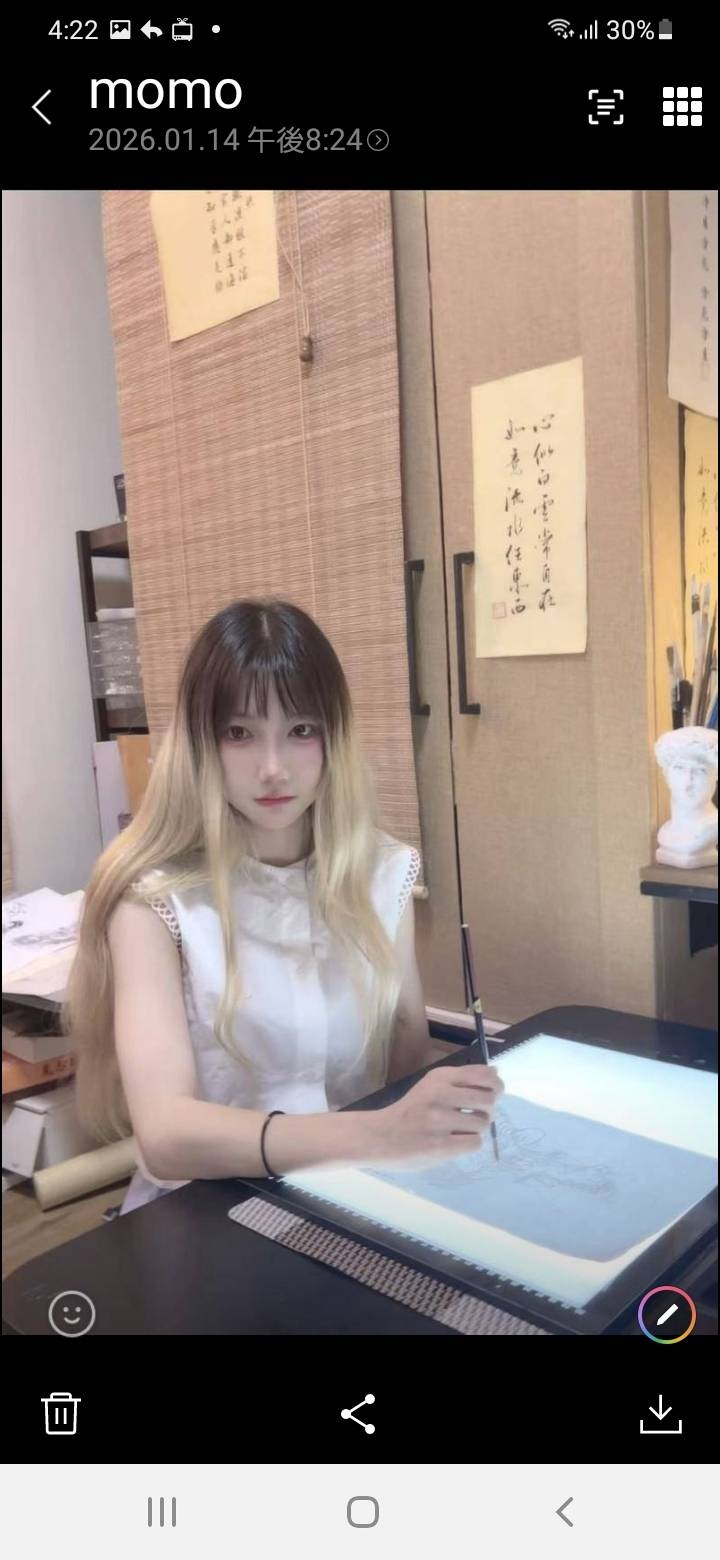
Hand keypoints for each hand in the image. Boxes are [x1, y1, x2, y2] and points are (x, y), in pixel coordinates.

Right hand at [368, 1063, 503, 1169]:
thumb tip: (496, 1073)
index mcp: (440, 1077)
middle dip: (488, 1111)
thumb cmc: (410, 1112)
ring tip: (460, 1132)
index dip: (495, 1086)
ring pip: (483, 1123)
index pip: (484, 1074)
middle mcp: (440, 1094)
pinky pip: (475, 1143)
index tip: (492, 1094)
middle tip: (474, 1117)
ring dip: (477, 1130)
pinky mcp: (439, 1145)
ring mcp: (439, 1120)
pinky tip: (455, 1143)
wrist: (380, 1136)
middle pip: (489, 1100)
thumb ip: (462, 1080)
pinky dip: (470, 1144)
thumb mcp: (432, 1086)